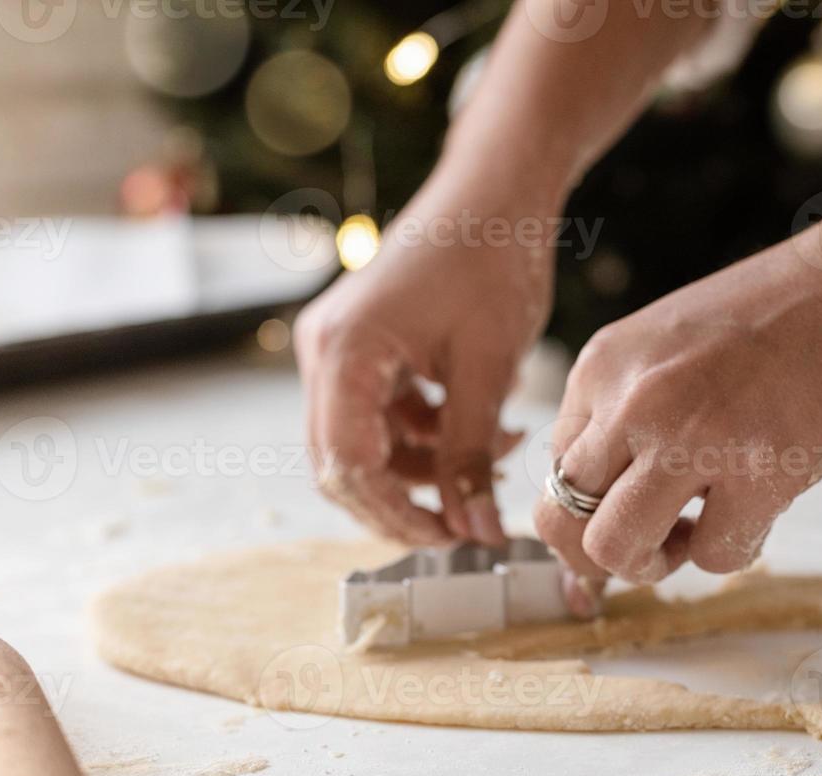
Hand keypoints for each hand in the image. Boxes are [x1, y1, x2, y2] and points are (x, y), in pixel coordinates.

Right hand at [295, 172, 557, 546]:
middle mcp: (324, 352)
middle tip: (467, 522)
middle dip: (404, 501)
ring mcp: (339, 350)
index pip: (347, 466)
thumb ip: (472, 455)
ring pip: (365, 445)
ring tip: (494, 459)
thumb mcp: (489, 370)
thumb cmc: (492, 260)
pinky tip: (484, 431)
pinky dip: (427, 437)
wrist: (497, 191)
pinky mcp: (362, 349)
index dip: (396, 514)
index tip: (451, 537)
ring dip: (425, 469)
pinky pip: (381, 417)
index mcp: (344, 353)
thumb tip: (474, 532)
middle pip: (342, 464)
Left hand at [534, 236, 821, 599]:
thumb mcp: (670, 346)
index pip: (556, 470)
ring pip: (615, 550)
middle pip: (560, 521)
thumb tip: (607, 499)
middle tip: (656, 541)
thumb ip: (630, 409)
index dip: (593, 509)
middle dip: (603, 552)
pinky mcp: (759, 471)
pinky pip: (715, 557)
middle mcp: (632, 402)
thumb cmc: (783, 316)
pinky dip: (738, 547)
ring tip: (700, 532)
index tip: (637, 510)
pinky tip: (764, 508)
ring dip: (654, 563)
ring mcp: (692, 437)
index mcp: (603, 368)